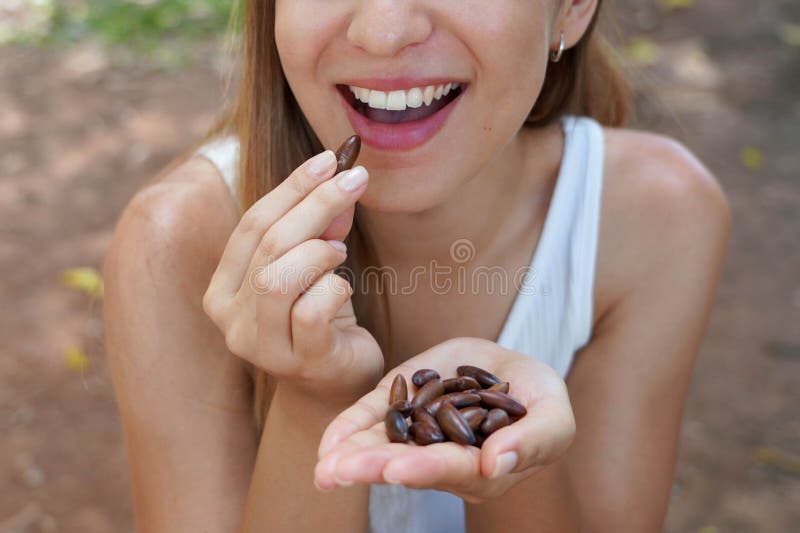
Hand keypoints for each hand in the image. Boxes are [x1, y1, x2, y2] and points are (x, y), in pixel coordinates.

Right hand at [202, 149, 383, 403]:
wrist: (334, 383)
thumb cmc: (320, 319)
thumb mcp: (314, 267)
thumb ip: (319, 228)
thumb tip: (339, 177)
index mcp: (223, 288)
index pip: (251, 224)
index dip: (292, 187)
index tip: (329, 159)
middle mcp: (230, 319)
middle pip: (268, 244)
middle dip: (316, 204)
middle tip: (355, 180)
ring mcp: (260, 346)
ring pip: (278, 279)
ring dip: (319, 252)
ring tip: (339, 252)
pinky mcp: (298, 362)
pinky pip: (311, 313)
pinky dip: (333, 288)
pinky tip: (343, 290)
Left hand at [314, 337, 575, 502]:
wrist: (512, 366)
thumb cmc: (540, 398)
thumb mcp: (553, 415)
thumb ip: (534, 441)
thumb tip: (497, 462)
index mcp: (483, 467)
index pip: (453, 469)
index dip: (426, 468)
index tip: (397, 469)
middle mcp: (445, 458)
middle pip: (408, 464)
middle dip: (374, 467)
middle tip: (340, 471)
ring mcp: (420, 433)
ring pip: (382, 448)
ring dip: (351, 456)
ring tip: (324, 466)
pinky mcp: (403, 406)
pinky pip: (373, 420)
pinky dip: (350, 428)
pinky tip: (329, 441)